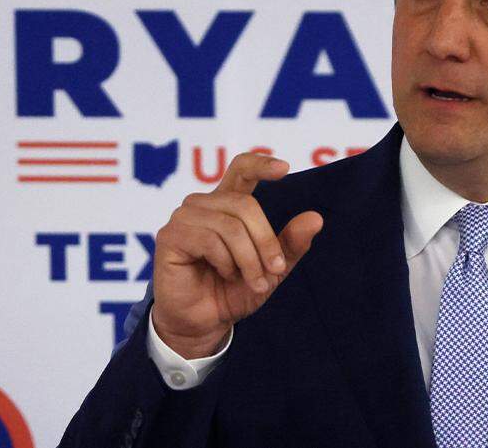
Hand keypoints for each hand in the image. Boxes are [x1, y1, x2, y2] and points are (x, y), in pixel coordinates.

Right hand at [151, 152, 322, 357]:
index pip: (241, 169)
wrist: (205, 323)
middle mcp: (204, 205)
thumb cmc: (234, 291)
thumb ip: (291, 244)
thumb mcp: (271, 269)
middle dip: (266, 241)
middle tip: (274, 270)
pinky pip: (209, 240)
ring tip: (254, 282)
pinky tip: (225, 275)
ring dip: (248, 259)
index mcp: (228, 205)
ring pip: (230, 226)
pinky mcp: (171, 236)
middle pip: (245, 205)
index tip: (285, 169)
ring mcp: (184, 218)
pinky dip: (226, 262)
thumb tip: (316, 218)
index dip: (260, 164)